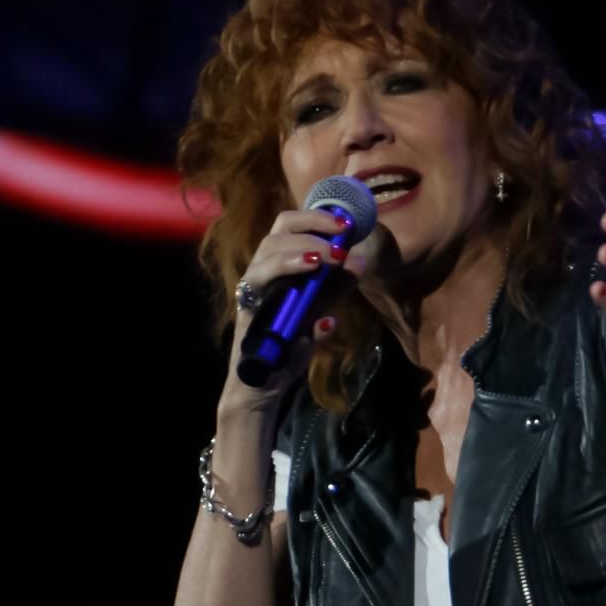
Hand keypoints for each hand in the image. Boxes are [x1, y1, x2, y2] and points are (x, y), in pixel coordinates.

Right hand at [217, 207, 356, 416]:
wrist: (263, 387)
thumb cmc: (286, 347)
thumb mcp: (317, 314)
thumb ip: (333, 290)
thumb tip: (359, 262)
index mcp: (276, 268)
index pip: (288, 228)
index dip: (315, 218)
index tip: (345, 223)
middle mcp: (260, 276)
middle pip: (275, 236)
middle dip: (308, 230)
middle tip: (340, 239)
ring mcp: (250, 296)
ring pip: (263, 260)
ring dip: (296, 254)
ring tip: (326, 259)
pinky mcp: (246, 317)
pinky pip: (258, 294)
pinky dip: (283, 286)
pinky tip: (313, 291)